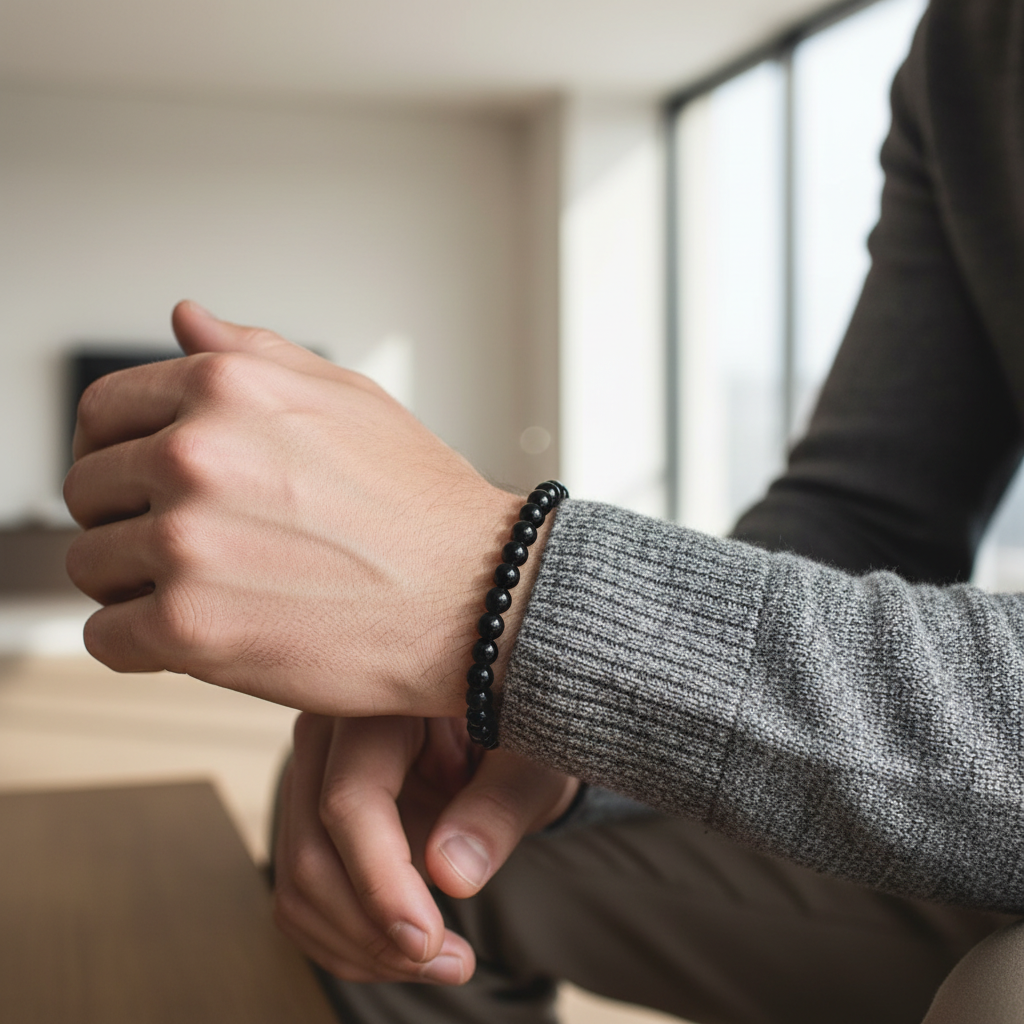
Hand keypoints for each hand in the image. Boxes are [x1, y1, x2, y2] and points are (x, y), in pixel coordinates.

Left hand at [64, 302, 544, 716]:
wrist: (476, 596)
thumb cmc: (421, 504)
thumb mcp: (348, 397)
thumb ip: (252, 353)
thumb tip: (184, 317)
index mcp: (223, 388)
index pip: (101, 411)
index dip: (113, 451)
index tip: (136, 483)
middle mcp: (194, 455)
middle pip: (87, 492)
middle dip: (125, 519)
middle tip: (183, 545)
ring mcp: (186, 543)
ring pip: (90, 567)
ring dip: (134, 584)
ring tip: (202, 590)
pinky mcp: (189, 629)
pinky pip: (106, 638)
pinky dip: (141, 643)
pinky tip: (197, 634)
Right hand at [272, 712, 578, 983]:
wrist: (503, 729)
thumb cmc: (522, 737)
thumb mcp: (530, 763)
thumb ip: (496, 808)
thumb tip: (452, 874)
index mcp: (381, 701)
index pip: (351, 799)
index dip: (382, 882)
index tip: (429, 941)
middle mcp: (327, 733)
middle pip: (313, 852)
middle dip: (375, 931)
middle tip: (453, 963)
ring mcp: (308, 776)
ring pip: (299, 883)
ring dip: (362, 946)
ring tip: (443, 961)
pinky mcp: (305, 817)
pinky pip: (299, 894)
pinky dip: (346, 941)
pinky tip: (407, 951)